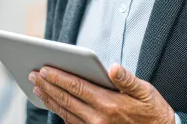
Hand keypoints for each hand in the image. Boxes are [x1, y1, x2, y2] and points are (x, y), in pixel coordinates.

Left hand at [28, 63, 174, 123]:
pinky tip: (54, 104)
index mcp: (109, 104)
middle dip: (48, 85)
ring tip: (37, 87)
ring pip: (65, 112)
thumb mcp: (145, 91)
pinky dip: (59, 112)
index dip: (59, 77)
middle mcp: (97, 118)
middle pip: (66, 99)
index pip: (77, 87)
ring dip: (50, 99)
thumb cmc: (153, 111)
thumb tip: (113, 68)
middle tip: (33, 74)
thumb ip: (127, 79)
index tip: (44, 68)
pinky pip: (71, 123)